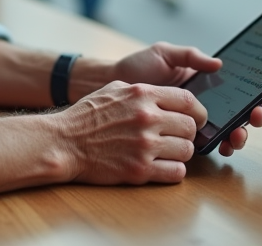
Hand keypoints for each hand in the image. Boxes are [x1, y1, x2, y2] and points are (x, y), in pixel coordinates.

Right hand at [56, 81, 204, 184]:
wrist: (64, 142)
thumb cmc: (86, 115)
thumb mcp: (114, 89)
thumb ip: (141, 90)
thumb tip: (164, 95)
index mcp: (142, 95)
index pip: (188, 100)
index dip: (198, 111)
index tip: (196, 118)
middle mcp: (147, 118)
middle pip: (191, 127)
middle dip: (188, 133)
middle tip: (178, 137)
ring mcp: (145, 145)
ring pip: (187, 150)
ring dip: (180, 152)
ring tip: (168, 152)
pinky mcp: (140, 170)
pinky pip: (176, 173)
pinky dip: (174, 171)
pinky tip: (163, 166)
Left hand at [110, 43, 261, 157]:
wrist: (111, 87)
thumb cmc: (138, 68)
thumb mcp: (165, 53)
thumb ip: (190, 55)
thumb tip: (218, 64)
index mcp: (207, 80)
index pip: (244, 84)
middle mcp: (208, 100)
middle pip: (244, 108)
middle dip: (258, 113)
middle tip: (258, 113)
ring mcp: (198, 119)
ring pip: (231, 127)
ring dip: (243, 132)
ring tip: (241, 132)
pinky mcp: (184, 134)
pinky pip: (209, 141)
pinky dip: (221, 143)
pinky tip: (224, 144)